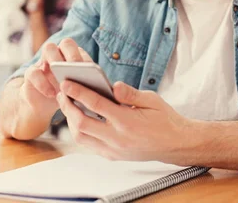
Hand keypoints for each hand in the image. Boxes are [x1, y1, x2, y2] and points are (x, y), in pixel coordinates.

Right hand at [21, 38, 93, 117]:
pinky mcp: (31, 73)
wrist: (44, 104)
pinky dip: (43, 83)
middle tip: (76, 69)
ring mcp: (44, 60)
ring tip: (63, 81)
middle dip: (73, 54)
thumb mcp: (77, 91)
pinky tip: (52, 94)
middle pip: (66, 43)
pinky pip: (35, 72)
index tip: (89, 71)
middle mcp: (60, 53)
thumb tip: (95, 85)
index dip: (84, 58)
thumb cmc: (66, 95)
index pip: (82, 49)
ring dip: (57, 61)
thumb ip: (85, 84)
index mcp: (74, 56)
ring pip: (49, 48)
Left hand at [57, 80, 192, 162]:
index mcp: (127, 121)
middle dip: (67, 107)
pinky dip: (80, 131)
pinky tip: (79, 118)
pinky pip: (89, 145)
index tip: (66, 82)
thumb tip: (113, 85)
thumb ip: (130, 93)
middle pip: (81, 123)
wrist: (176, 145)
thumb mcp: (152, 100)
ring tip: (68, 105)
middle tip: (61, 93)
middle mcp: (118, 138)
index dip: (78, 92)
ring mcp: (114, 149)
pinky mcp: (113, 156)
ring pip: (81, 137)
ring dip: (70, 121)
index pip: (96, 104)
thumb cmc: (164, 119)